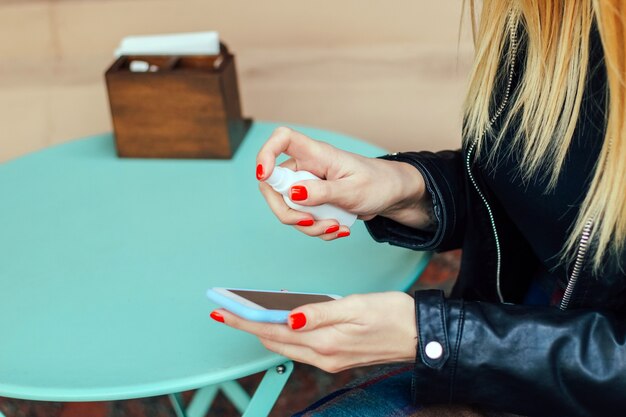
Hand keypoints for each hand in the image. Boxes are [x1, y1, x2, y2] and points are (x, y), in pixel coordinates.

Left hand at [211, 292, 416, 372]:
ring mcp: (329, 360)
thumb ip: (319, 313)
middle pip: (274, 340)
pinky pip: (301, 347)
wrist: (420, 336)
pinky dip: (286, 333)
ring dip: (266, 329)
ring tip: (249, 311)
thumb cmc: (393, 316)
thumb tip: (287, 318)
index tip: (223, 310)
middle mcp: (323, 356)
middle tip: (228, 309)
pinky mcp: (336, 357)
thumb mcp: (355, 306)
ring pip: (286, 345)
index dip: (245, 319)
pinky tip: (284, 319)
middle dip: (248, 325)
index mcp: (325, 342)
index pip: (272, 330)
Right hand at [255, 127, 429, 239]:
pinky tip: (339, 228)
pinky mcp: (312, 200)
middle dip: (287, 212)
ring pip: (287, 207)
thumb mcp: (353, 191)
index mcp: (316, 153)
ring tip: (336, 228)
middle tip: (310, 224)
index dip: (266, 154)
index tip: (264, 175)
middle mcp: (307, 166)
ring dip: (308, 226)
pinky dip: (317, 229)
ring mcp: (307, 184)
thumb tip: (293, 194)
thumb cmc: (378, 184)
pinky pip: (302, 218)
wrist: (392, 195)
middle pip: (274, 184)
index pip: (281, 139)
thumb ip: (322, 192)